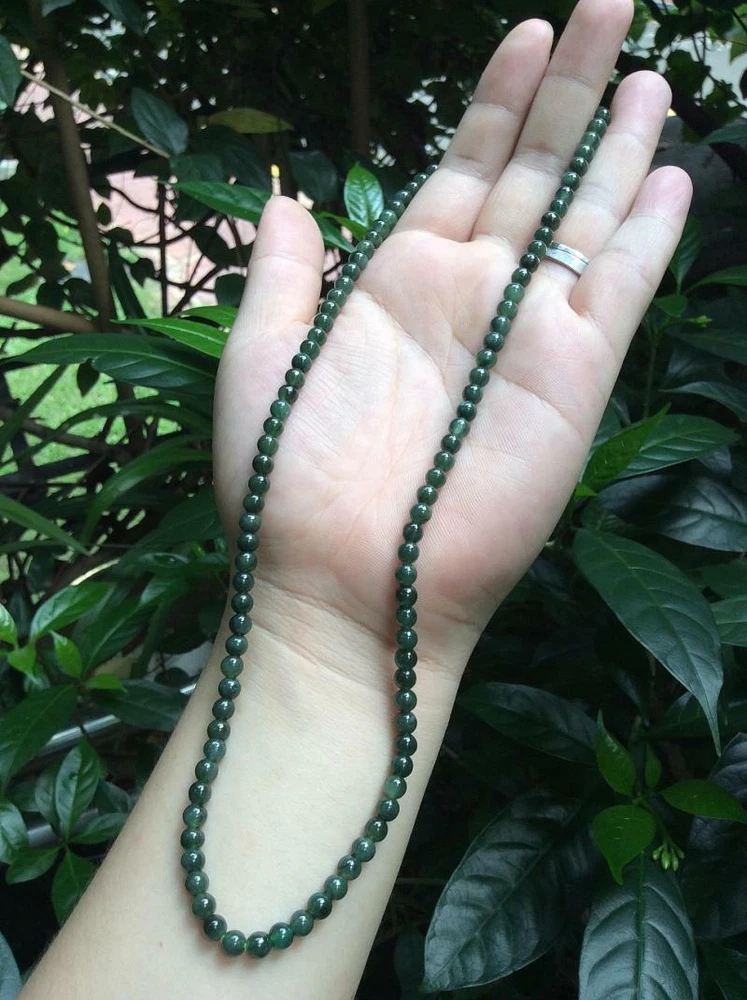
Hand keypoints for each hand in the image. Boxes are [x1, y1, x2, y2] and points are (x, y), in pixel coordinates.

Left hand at [213, 0, 691, 682]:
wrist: (335, 586)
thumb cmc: (286, 484)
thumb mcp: (260, 359)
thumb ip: (283, 275)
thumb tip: (291, 200)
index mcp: (400, 284)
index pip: (462, 170)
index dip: (497, 101)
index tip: (525, 33)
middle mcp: (472, 297)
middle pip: (535, 172)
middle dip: (572, 88)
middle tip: (610, 4)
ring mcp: (527, 334)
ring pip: (586, 218)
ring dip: (619, 146)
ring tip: (650, 74)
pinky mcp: (570, 378)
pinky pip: (618, 290)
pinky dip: (648, 234)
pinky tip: (671, 176)